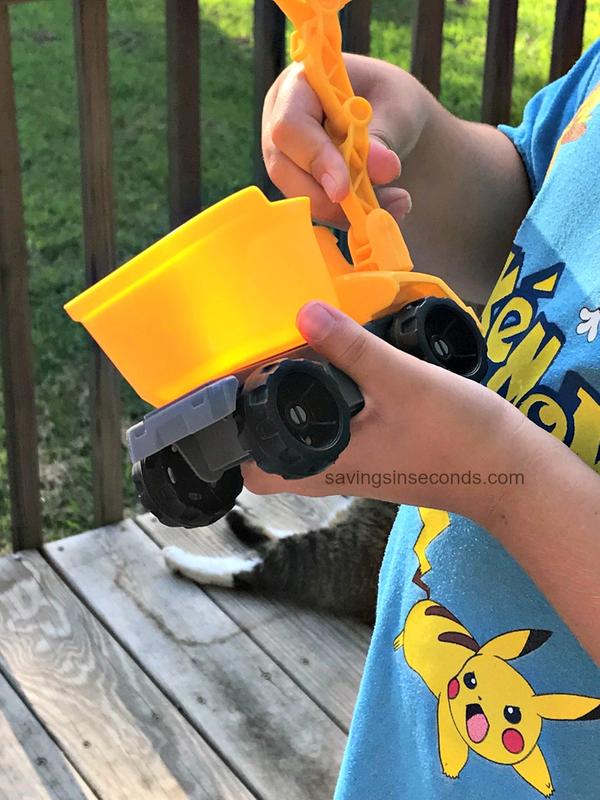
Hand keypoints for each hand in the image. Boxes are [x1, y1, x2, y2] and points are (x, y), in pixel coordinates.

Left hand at [242, 301, 526, 526]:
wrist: (511, 470)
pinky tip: (339, 376)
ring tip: (293, 366)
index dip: (237, 443)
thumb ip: (351, 347)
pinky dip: (328, 413)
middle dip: (261, 422)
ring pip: (306, 447)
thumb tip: (303, 313)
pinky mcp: (380, 458)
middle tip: (262, 374)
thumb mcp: (400, 380)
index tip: (234, 399)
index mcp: (329, 467)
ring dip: (295, 414)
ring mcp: (359, 470)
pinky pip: (337, 440)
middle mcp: (336, 475)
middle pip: (277, 459)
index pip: (258, 473)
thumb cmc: (457, 433)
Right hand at [262, 54, 431, 227]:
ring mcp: (284, 158)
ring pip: (298, 196)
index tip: (344, 189)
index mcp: (298, 86)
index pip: (290, 125)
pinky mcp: (296, 185)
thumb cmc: (392, 101)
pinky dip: (347, 217)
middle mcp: (278, 122)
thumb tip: (382, 168)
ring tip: (396, 204)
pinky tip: (380, 209)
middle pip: (284, 169)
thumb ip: (386, 136)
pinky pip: (313, 209)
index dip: (315, 158)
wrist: (392, 124)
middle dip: (329, 196)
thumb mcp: (398, 109)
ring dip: (345, 211)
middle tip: (380, 207)